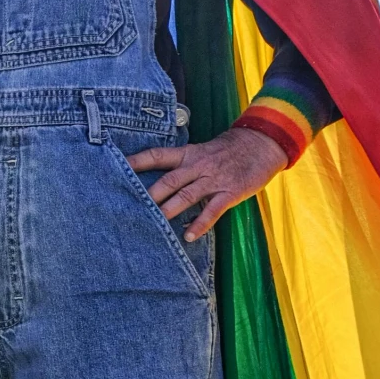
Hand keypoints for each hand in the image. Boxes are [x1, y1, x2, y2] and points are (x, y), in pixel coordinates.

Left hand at [128, 127, 286, 240]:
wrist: (262, 143)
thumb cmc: (228, 150)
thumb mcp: (202, 150)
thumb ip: (182, 164)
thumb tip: (157, 179)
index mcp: (188, 154)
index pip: (157, 156)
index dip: (137, 162)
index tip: (117, 167)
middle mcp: (198, 165)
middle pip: (169, 180)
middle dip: (149, 194)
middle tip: (130, 206)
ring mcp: (214, 179)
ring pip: (187, 195)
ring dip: (170, 210)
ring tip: (154, 223)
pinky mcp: (230, 192)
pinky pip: (212, 210)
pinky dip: (200, 224)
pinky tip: (188, 235)